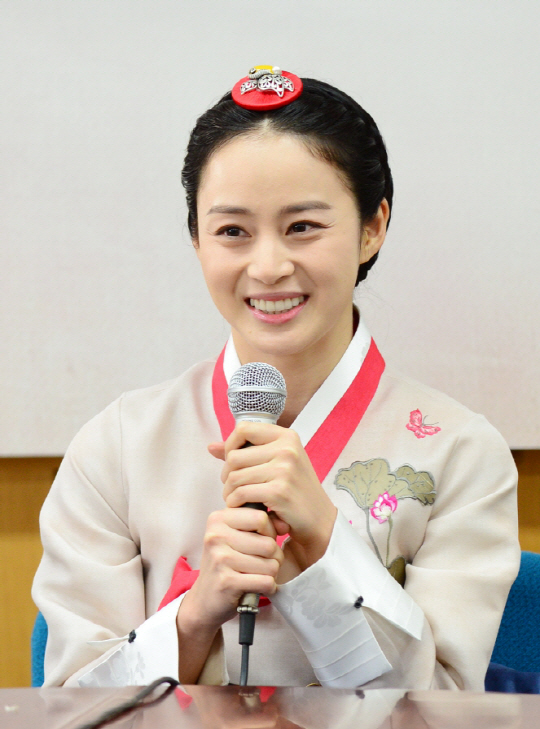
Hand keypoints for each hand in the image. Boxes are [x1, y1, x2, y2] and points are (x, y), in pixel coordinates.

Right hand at [179, 506, 282, 634]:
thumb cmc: (226, 564)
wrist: (204, 600)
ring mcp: (220, 559)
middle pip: (268, 543)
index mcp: (218, 519)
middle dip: (274, 556)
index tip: (260, 540)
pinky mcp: (227, 582)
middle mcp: (216, 536)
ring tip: (258, 575)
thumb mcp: (236, 536)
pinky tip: (257, 587)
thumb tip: (285, 524)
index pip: (261, 517)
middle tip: (262, 562)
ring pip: (271, 564)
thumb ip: (260, 525)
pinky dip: (268, 587)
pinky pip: (266, 582)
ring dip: (271, 573)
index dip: (269, 531)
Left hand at [208, 421, 336, 570]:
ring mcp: (284, 469)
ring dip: (230, 492)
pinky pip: (240, 494)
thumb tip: (211, 446)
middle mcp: (287, 448)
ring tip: (239, 499)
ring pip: (234, 477)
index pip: (243, 428)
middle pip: (234, 456)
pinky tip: (244, 507)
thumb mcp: (276, 464)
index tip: (234, 463)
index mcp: (287, 436)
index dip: (231, 445)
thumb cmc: (295, 490)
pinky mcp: (278, 491)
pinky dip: (236, 503)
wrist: (319, 520)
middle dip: (227, 475)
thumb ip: (244, 453)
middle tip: (235, 488)